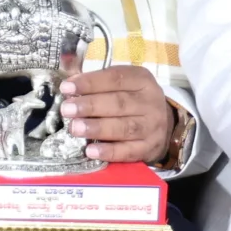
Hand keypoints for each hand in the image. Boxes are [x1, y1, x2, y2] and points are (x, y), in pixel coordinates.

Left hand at [59, 67, 176, 163]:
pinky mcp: (150, 148)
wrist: (163, 123)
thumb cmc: (132, 99)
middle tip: (67, 110)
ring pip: (124, 127)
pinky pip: (129, 151)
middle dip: (90, 106)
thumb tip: (68, 87)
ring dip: (97, 128)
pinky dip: (109, 152)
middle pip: (119, 103)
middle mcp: (150, 102)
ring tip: (75, 128)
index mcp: (141, 80)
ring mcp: (152, 127)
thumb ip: (96, 82)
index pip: (115, 78)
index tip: (66, 88)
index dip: (90, 82)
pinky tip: (91, 151)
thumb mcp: (121, 83)